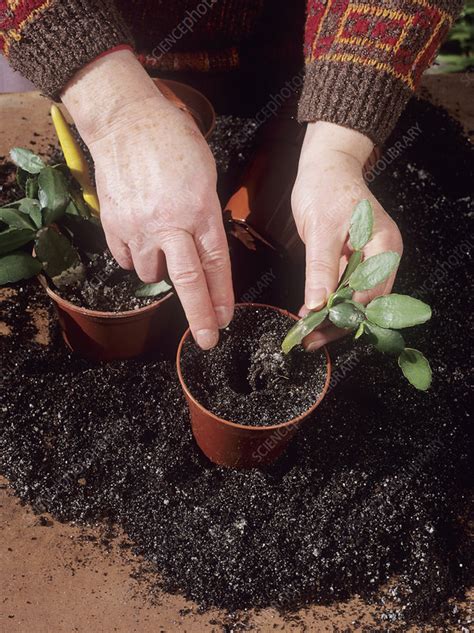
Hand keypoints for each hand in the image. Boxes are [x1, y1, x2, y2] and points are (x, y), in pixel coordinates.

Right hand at [61, 50, 233, 348]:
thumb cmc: (172, 141)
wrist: (125, 122)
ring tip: (162, 247)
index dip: (222, 295)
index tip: (226, 318)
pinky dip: (136, 257)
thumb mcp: (206, 175)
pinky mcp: (113, 226)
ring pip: (151, 274)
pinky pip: (126, 260)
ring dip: (161, 271)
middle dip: (199, 316)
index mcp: (200, 210)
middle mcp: (170, 224)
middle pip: (186, 282)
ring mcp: (138, 228)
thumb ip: (207, 217)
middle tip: (207, 339)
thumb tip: (204, 250)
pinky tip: (140, 238)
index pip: (216, 264)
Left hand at [291, 121, 402, 349]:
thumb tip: (318, 304)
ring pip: (355, 299)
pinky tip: (309, 313)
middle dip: (339, 323)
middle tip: (311, 340)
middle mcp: (382, 257)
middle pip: (366, 303)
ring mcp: (369, 259)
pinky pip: (344, 288)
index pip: (370, 295)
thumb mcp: (321, 229)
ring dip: (332, 317)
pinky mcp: (353, 260)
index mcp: (384, 247)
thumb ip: (321, 268)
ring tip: (307, 333)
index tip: (319, 330)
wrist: (325, 166)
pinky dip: (329, 302)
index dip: (345, 316)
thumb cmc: (326, 188)